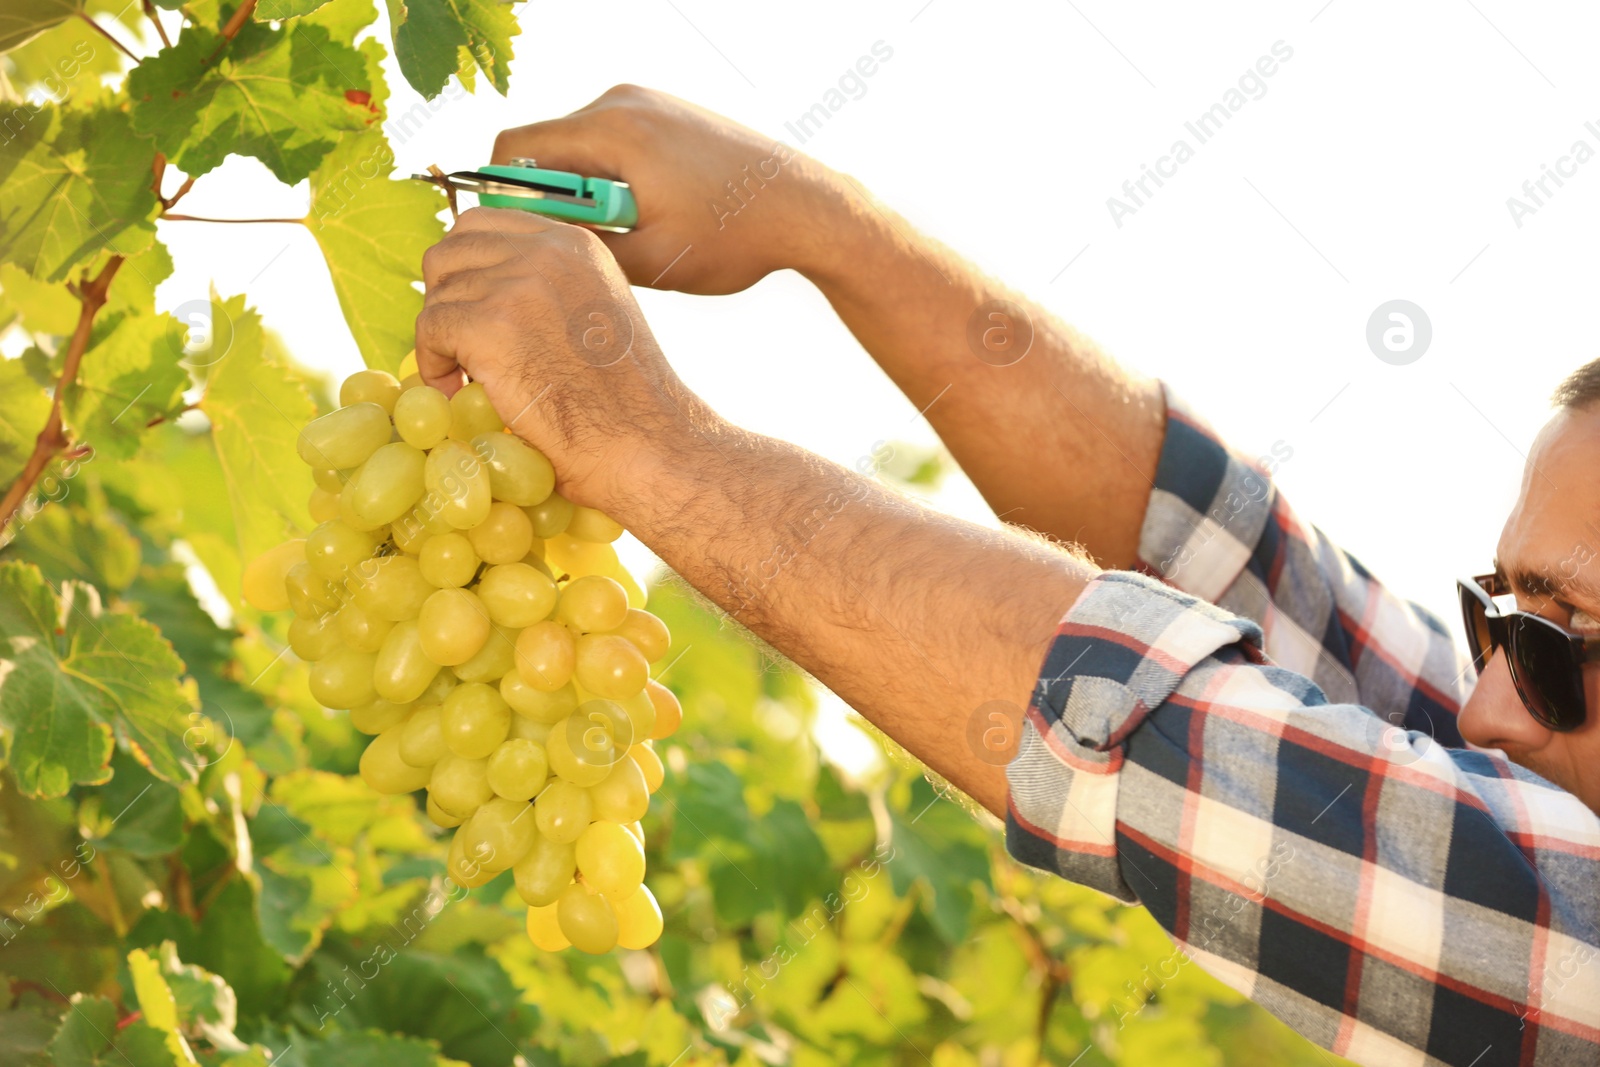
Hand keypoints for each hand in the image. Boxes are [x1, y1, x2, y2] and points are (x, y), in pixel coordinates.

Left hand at [414, 207, 709, 510]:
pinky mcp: (490, 325)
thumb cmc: (625, 401)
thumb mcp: (598, 311)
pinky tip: (456, 393)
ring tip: (465, 376)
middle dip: (446, 298)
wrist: (643, 443)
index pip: (485, 223)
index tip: (471, 310)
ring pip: (438, 294)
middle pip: (450, 251)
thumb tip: (487, 285)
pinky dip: (433, 365)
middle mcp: (546, 251)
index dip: (465, 268)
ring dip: (441, 337)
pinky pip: (430, 330)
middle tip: (460, 346)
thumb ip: (552, 286)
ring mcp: (517, 285)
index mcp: (575, 243)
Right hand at [491, 85, 844, 294]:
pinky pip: (611, 143)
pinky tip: (651, 215)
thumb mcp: (653, 262)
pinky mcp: (663, 111)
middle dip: (549, 199)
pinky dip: (612, 179)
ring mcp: (644, 101)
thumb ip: (584, 252)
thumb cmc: (736, 236)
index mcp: (611, 131)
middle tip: (582, 247)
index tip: (514, 239)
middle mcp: (622, 101)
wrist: (805, 207)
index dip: (499, 197)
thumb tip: (532, 249)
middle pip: (544, 147)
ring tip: (630, 234)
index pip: (514, 150)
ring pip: (579, 147)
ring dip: (585, 192)